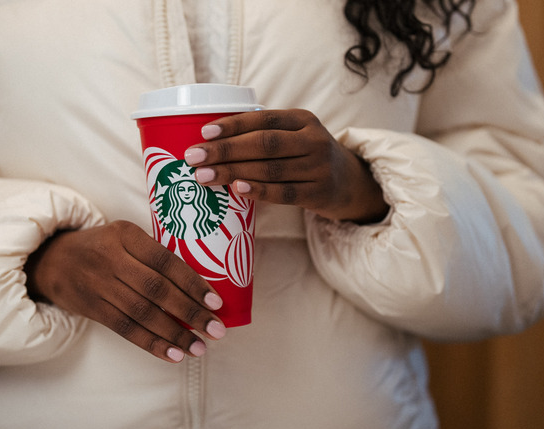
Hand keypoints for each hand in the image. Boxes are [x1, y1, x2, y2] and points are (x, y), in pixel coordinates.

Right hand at [24, 221, 226, 362]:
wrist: (51, 260)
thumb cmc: (102, 247)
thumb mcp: (124, 236)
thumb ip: (152, 254)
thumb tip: (199, 285)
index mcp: (125, 234)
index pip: (165, 260)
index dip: (192, 282)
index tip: (216, 301)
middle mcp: (111, 258)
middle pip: (156, 289)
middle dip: (190, 312)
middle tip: (216, 329)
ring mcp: (99, 284)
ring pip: (143, 313)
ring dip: (175, 333)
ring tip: (199, 347)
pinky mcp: (92, 308)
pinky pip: (125, 329)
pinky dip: (152, 344)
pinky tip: (174, 354)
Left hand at [184, 109, 388, 223]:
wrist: (349, 183)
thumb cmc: (306, 156)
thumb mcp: (294, 135)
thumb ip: (263, 134)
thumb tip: (207, 140)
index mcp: (302, 119)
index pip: (263, 119)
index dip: (233, 125)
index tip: (203, 132)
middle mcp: (313, 140)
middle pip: (263, 144)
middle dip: (224, 150)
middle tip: (194, 157)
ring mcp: (318, 167)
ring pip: (270, 169)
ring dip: (232, 172)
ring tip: (202, 176)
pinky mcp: (319, 193)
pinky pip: (284, 193)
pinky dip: (259, 191)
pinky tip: (237, 189)